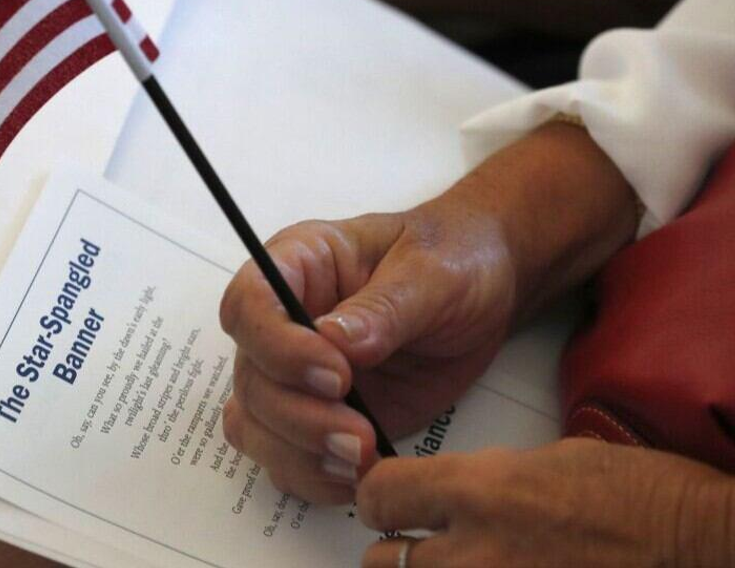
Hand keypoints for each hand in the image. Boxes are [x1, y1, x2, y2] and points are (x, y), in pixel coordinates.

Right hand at [219, 191, 519, 504]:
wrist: (485, 289)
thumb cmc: (453, 257)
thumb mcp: (432, 271)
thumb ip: (384, 306)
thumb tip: (334, 341)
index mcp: (297, 266)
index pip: (249, 305)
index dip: (277, 346)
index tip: (336, 374)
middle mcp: (284, 323)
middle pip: (250, 378)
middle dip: (298, 416)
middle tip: (359, 435)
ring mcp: (297, 376)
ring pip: (256, 426)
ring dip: (300, 454)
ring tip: (361, 459)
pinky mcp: (321, 418)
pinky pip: (289, 459)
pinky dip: (315, 477)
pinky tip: (358, 473)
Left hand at [358, 439, 734, 567]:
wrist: (702, 543)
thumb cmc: (640, 491)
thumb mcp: (550, 459)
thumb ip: (485, 481)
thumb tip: (454, 498)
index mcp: (479, 491)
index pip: (377, 495)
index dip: (381, 497)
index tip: (393, 501)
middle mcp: (475, 551)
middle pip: (380, 562)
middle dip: (396, 551)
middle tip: (426, 545)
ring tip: (473, 563)